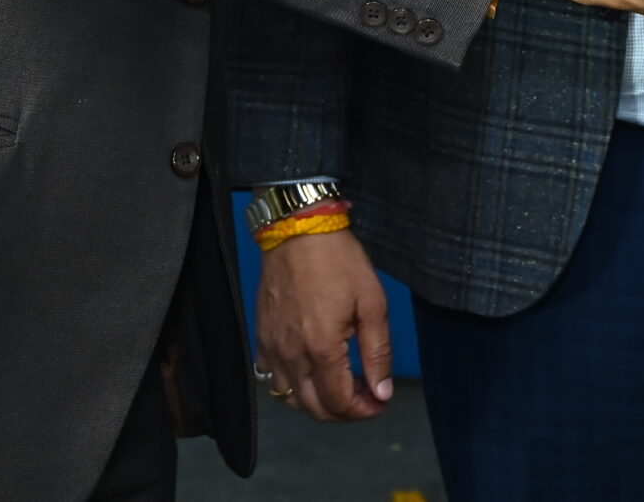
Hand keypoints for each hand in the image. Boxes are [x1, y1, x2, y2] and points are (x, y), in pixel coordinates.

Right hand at [254, 227, 393, 421]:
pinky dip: (294, 386)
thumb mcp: (372, 304)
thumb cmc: (338, 261)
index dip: (363, 411)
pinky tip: (312, 370)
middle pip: (315, 409)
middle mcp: (291, 355)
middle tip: (366, 397)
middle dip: (344, 412)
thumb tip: (381, 393)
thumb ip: (377, 354)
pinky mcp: (262, 337)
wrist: (299, 230)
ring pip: (291, 398)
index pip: (339, 404)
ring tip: (342, 385)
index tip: (380, 403)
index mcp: (320, 349)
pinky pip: (273, 377)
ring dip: (318, 402)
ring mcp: (272, 347)